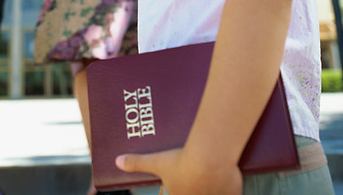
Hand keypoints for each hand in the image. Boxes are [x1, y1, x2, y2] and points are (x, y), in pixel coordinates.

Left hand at [116, 147, 242, 194]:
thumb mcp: (156, 160)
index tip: (182, 179)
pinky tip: (227, 182)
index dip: (170, 188)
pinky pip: (230, 193)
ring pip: (210, 194)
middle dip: (194, 186)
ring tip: (209, 177)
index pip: (170, 193)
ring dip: (209, 187)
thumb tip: (117, 162)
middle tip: (195, 175)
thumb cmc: (182, 161)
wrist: (210, 157)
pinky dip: (229, 189)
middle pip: (194, 192)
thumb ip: (137, 163)